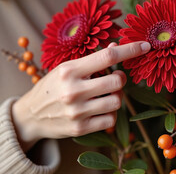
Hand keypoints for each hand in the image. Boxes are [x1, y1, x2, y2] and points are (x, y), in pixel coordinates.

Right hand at [11, 41, 150, 151]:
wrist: (31, 115)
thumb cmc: (52, 86)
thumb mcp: (66, 68)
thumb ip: (92, 60)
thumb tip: (116, 47)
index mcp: (69, 70)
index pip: (108, 57)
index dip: (130, 50)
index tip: (145, 46)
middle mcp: (73, 91)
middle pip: (117, 80)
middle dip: (120, 78)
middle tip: (113, 78)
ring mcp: (77, 112)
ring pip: (117, 101)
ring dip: (116, 96)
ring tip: (104, 95)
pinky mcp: (80, 128)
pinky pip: (110, 119)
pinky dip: (110, 113)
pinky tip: (99, 109)